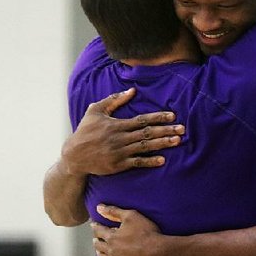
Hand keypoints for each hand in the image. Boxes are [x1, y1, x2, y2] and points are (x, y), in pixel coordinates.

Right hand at [62, 88, 183, 175]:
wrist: (73, 156)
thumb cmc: (85, 131)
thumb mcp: (95, 110)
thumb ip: (114, 100)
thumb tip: (132, 91)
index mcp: (117, 125)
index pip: (142, 120)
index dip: (158, 117)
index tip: (173, 115)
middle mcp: (120, 138)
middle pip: (147, 133)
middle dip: (166, 130)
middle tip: (182, 129)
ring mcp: (120, 152)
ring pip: (145, 147)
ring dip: (162, 144)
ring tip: (177, 141)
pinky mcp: (118, 165)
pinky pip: (137, 163)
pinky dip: (149, 161)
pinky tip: (162, 160)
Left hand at [92, 204, 163, 255]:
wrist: (158, 252)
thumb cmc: (146, 232)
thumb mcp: (131, 216)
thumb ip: (114, 211)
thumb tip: (99, 207)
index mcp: (111, 237)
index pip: (98, 231)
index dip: (96, 226)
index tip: (94, 224)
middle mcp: (111, 250)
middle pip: (98, 245)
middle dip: (96, 240)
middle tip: (96, 237)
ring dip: (100, 252)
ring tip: (99, 250)